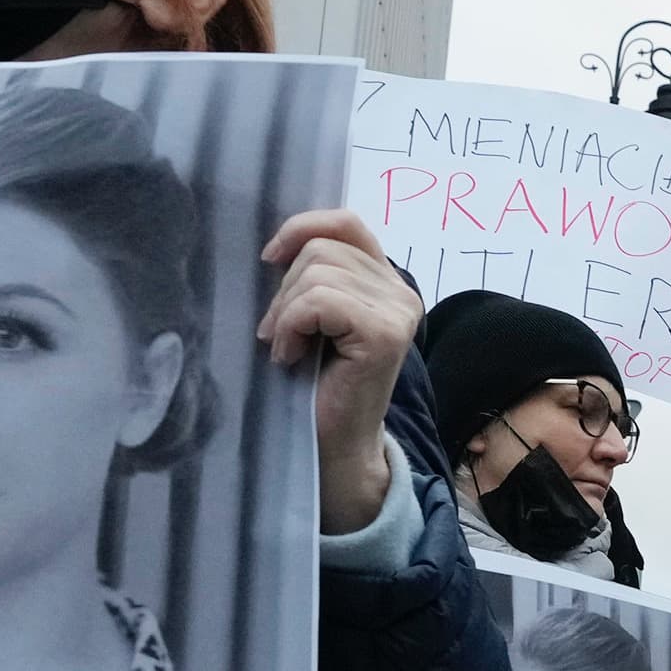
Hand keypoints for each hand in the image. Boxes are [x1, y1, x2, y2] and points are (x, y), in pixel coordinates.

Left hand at [258, 209, 424, 533]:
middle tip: (278, 334)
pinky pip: (319, 302)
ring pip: (317, 273)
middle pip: (322, 249)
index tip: (269, 260)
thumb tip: (277, 245)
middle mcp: (401, 292)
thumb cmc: (317, 386)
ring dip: (285, 313)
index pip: (346, 223)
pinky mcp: (384, 333)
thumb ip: (316, 277)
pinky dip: (291, 327)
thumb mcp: (314, 317)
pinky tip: (291, 358)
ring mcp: (398, 312)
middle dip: (284, 290)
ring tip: (286, 349)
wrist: (334, 447)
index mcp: (387, 282)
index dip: (302, 228)